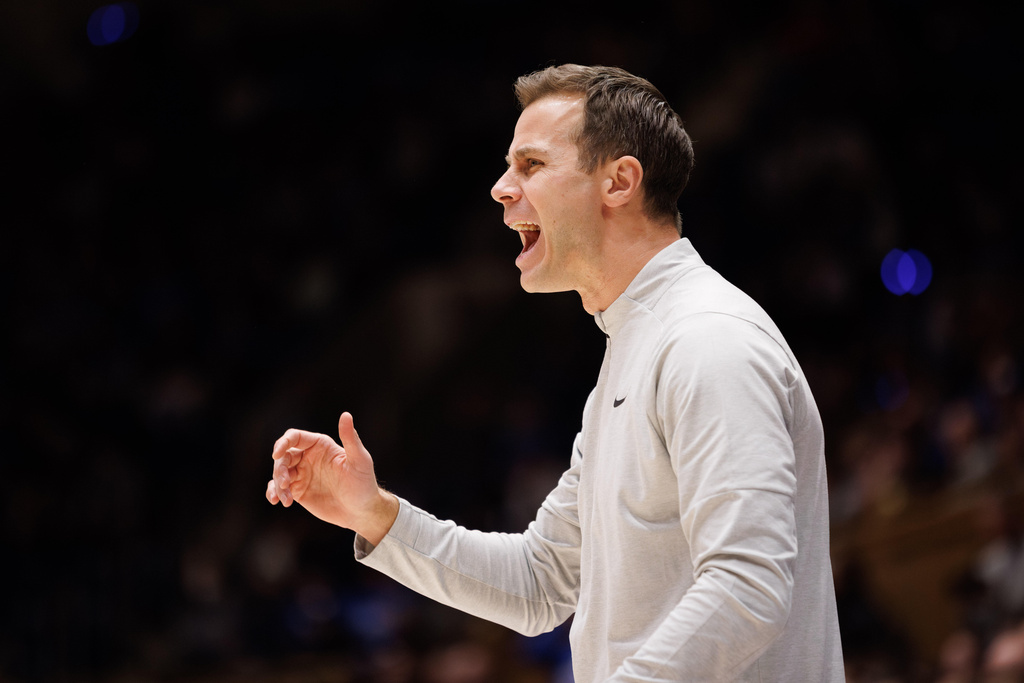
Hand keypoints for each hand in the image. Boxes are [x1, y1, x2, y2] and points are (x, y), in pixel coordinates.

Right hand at [266, 412, 398, 544]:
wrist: (361, 510)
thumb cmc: (364, 482)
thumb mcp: (359, 460)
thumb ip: (350, 438)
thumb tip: (346, 415)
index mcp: (320, 445)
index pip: (295, 437)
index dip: (283, 443)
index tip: (277, 454)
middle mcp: (308, 457)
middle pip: (283, 456)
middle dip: (279, 468)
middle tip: (285, 483)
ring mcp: (302, 473)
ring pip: (279, 472)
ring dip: (277, 484)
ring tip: (285, 499)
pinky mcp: (298, 490)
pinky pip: (279, 488)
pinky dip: (274, 492)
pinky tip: (277, 501)